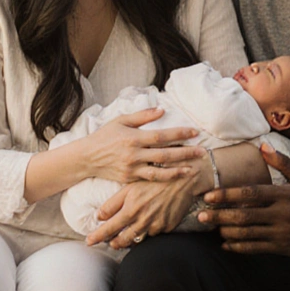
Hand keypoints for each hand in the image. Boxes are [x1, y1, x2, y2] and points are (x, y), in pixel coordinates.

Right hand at [82, 108, 204, 183]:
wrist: (86, 158)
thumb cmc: (105, 136)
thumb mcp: (121, 120)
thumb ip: (142, 116)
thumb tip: (162, 110)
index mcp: (133, 138)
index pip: (161, 136)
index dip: (179, 133)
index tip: (195, 132)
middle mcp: (134, 155)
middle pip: (165, 154)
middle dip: (185, 153)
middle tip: (202, 152)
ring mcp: (132, 169)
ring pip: (160, 172)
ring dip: (178, 171)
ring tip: (192, 170)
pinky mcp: (130, 180)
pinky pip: (150, 180)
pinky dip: (164, 179)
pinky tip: (175, 178)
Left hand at [85, 164, 206, 248]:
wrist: (183, 178)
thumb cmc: (154, 178)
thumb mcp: (130, 186)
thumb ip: (113, 203)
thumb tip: (99, 216)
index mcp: (130, 208)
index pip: (109, 228)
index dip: (98, 236)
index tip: (89, 241)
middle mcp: (142, 219)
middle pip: (122, 239)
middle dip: (113, 243)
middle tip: (107, 244)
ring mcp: (155, 225)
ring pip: (137, 239)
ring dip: (128, 241)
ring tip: (121, 241)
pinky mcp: (167, 227)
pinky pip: (153, 233)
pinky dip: (147, 231)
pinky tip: (145, 226)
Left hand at [198, 143, 289, 259]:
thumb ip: (283, 162)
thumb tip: (262, 146)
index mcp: (285, 195)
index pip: (251, 193)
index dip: (228, 194)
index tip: (209, 195)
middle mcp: (282, 215)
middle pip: (244, 215)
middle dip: (219, 215)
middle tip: (201, 214)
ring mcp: (281, 233)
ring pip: (247, 234)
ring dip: (226, 231)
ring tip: (212, 227)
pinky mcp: (282, 248)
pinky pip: (255, 249)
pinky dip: (238, 247)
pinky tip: (225, 244)